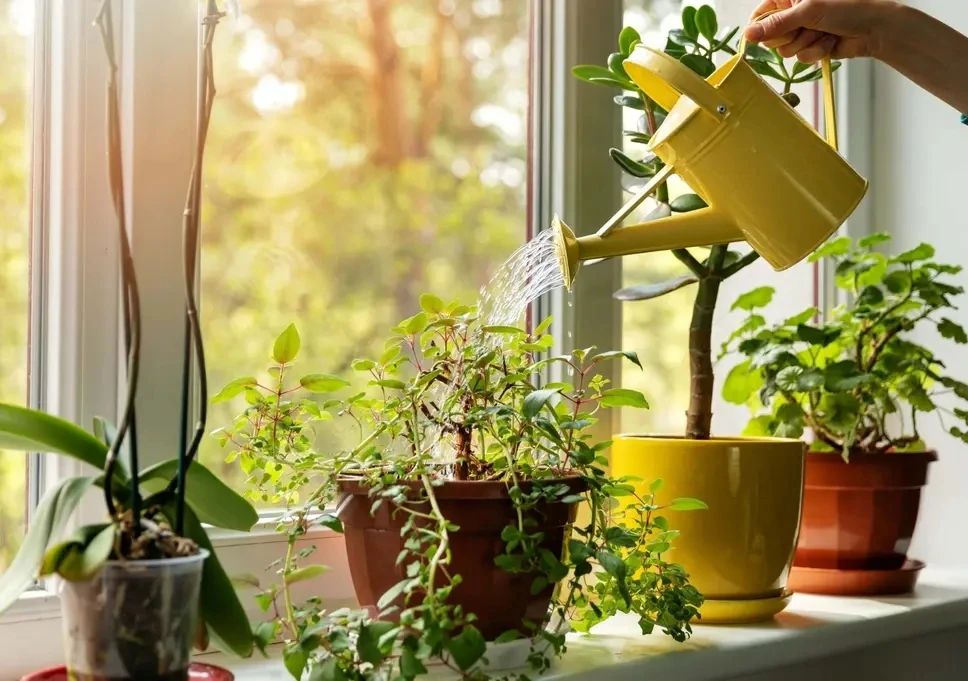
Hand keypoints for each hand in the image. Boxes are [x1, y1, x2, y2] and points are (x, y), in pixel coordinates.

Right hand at [745, 0, 897, 62]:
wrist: (876, 28)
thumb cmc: (850, 7)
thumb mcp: (809, 11)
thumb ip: (776, 24)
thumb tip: (747, 34)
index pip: (760, 15)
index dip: (760, 28)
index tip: (766, 35)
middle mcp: (794, 13)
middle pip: (771, 36)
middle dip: (791, 35)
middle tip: (808, 27)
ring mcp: (802, 31)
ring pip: (786, 49)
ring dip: (806, 43)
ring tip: (824, 32)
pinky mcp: (811, 46)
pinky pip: (800, 58)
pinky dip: (816, 51)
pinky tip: (830, 41)